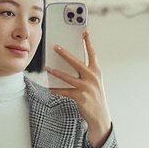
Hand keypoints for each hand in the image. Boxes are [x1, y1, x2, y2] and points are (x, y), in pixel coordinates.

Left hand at [46, 28, 112, 147]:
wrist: (101, 117)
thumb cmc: (94, 97)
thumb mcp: (94, 82)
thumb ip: (84, 73)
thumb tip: (68, 65)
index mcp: (96, 71)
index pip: (92, 53)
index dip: (88, 41)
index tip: (84, 30)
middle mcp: (92, 77)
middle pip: (77, 62)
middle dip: (65, 53)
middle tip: (56, 46)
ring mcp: (87, 87)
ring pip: (68, 77)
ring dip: (56, 72)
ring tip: (47, 68)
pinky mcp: (81, 97)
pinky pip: (65, 91)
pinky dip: (56, 90)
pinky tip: (49, 88)